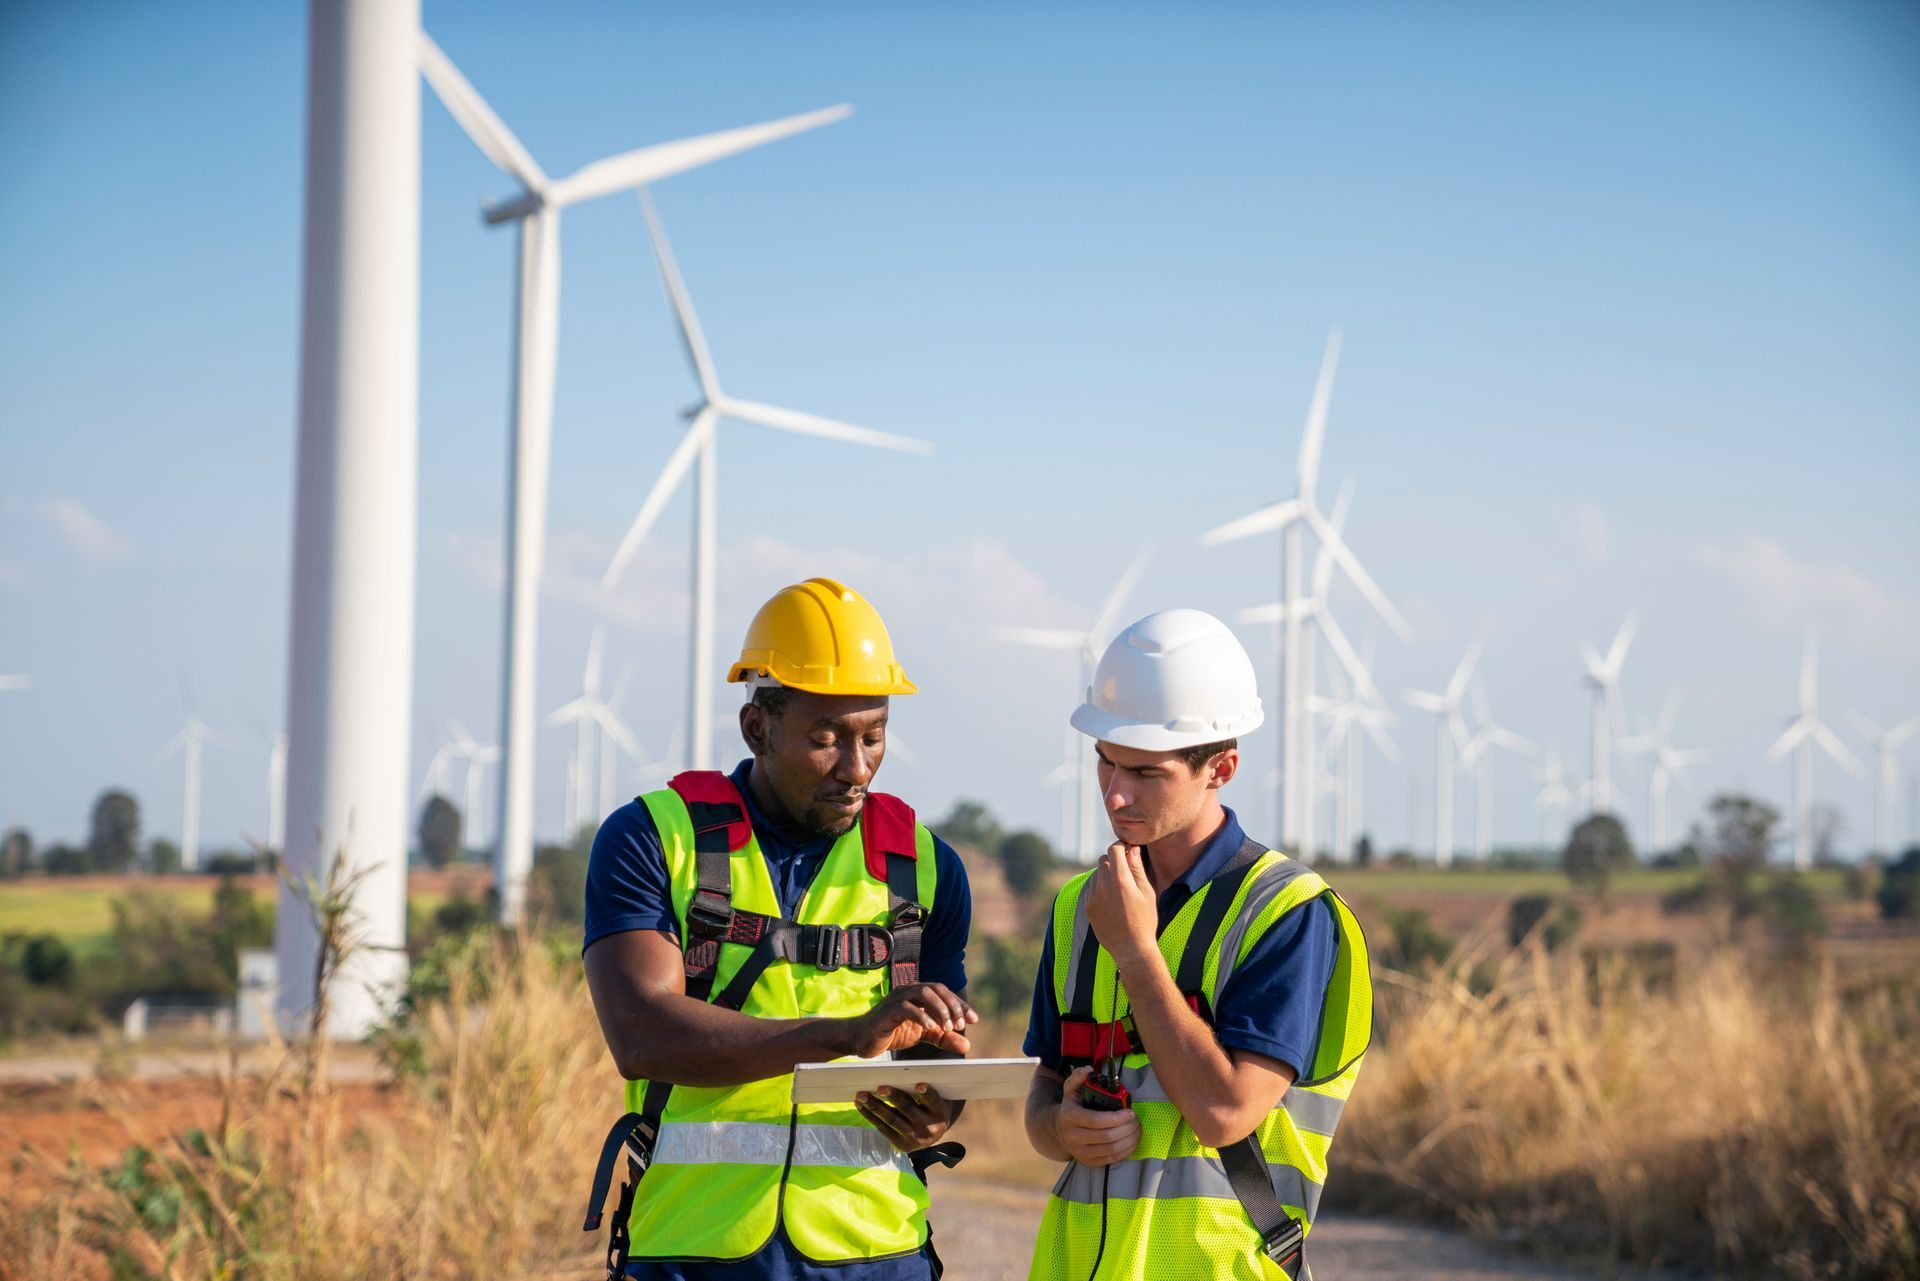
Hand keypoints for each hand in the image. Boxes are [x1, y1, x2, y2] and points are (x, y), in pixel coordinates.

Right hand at [843, 983, 977, 1057]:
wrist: (862, 1039)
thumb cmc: (893, 1033)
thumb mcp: (924, 1036)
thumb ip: (944, 1037)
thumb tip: (967, 1044)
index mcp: (918, 993)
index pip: (944, 992)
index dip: (960, 1004)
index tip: (974, 1020)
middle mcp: (909, 990)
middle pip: (936, 989)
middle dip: (952, 1006)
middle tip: (960, 1025)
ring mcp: (897, 998)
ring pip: (923, 993)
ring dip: (939, 1009)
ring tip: (947, 1027)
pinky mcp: (888, 1011)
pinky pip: (907, 1008)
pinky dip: (921, 1016)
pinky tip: (931, 1028)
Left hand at [855, 1082, 957, 1151]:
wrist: (932, 1135)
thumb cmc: (930, 1108)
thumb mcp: (935, 1099)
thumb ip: (922, 1090)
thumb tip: (898, 1074)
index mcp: (940, 1112)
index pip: (933, 1100)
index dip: (926, 1093)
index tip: (919, 1085)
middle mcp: (928, 1128)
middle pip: (908, 1109)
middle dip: (893, 1098)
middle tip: (880, 1088)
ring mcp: (914, 1138)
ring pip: (892, 1119)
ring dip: (875, 1106)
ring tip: (862, 1095)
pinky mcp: (901, 1144)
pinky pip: (883, 1128)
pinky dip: (870, 1116)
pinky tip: (862, 1106)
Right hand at [1054, 1066, 1139, 1166]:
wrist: (1059, 1131)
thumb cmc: (1071, 1107)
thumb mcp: (1071, 1089)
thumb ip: (1079, 1077)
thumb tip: (1089, 1070)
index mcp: (1070, 1117)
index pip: (1096, 1121)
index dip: (1117, 1118)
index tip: (1130, 1112)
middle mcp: (1073, 1137)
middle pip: (1107, 1136)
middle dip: (1127, 1128)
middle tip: (1136, 1119)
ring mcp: (1081, 1152)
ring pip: (1112, 1149)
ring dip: (1130, 1139)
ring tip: (1137, 1128)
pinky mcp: (1089, 1162)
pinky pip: (1113, 1159)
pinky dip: (1127, 1150)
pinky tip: (1132, 1140)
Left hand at [1084, 842, 1158, 970]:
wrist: (1131, 949)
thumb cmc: (1145, 920)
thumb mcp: (1147, 892)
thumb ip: (1137, 868)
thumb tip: (1132, 849)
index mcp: (1120, 880)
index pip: (1114, 850)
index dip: (1121, 847)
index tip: (1128, 850)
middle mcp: (1103, 886)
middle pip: (1103, 860)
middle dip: (1114, 861)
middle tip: (1125, 871)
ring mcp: (1093, 897)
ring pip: (1097, 875)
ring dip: (1106, 876)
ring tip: (1120, 891)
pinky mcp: (1087, 907)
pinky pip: (1092, 890)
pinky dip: (1100, 890)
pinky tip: (1113, 903)